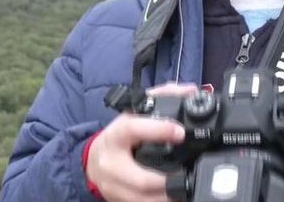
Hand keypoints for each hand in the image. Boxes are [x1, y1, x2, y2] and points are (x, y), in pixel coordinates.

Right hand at [86, 83, 197, 201]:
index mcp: (116, 135)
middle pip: (142, 179)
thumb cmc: (119, 136)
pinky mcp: (118, 200)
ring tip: (185, 187)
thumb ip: (161, 96)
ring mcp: (114, 186)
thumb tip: (190, 91)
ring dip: (168, 196)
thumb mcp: (134, 112)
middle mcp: (112, 163)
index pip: (133, 130)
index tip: (180, 132)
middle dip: (169, 180)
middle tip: (187, 172)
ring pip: (144, 199)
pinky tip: (173, 196)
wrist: (93, 162)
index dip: (158, 131)